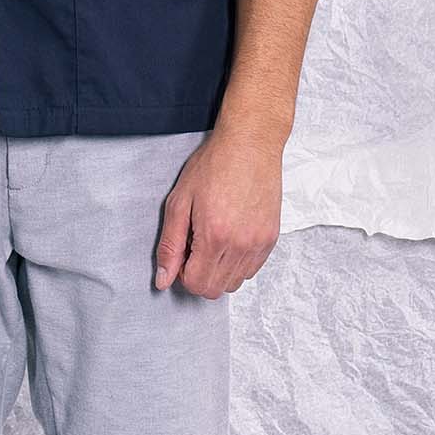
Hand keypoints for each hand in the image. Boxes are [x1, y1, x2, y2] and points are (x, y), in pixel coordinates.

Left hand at [152, 122, 283, 298]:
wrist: (250, 144)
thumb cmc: (214, 165)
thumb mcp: (179, 202)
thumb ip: (170, 245)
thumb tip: (163, 280)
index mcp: (214, 236)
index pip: (196, 285)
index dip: (183, 273)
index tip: (183, 252)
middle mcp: (241, 245)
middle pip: (215, 289)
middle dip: (199, 275)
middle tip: (196, 247)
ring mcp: (259, 243)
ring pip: (235, 283)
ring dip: (219, 270)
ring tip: (214, 240)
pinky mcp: (271, 238)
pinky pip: (252, 270)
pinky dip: (238, 263)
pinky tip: (230, 237)